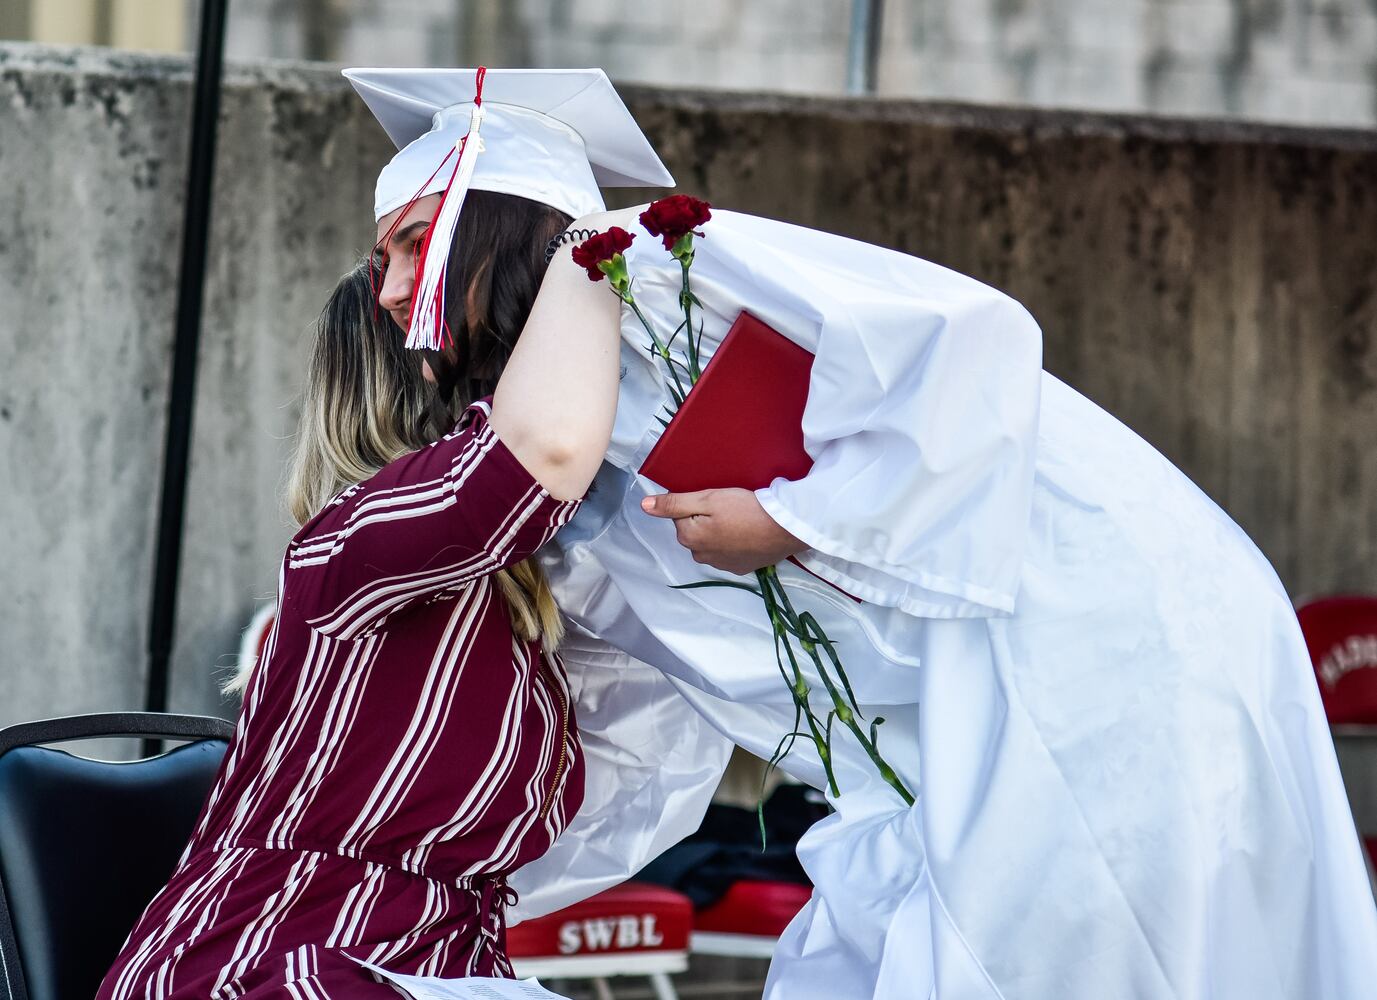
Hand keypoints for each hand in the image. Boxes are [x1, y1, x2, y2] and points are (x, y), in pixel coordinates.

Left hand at [640, 488, 805, 574]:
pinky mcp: (740, 568)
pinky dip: (735, 542)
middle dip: (706, 518)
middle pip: (695, 530)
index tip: (715, 499)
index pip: (680, 515)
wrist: (786, 528)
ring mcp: (721, 565)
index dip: (696, 503)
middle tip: (729, 507)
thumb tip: (645, 505)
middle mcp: (701, 556)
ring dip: (720, 531)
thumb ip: (674, 503)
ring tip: (741, 518)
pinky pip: (729, 552)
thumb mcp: (707, 498)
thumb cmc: (746, 509)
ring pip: (712, 542)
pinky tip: (748, 532)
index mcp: (689, 537)